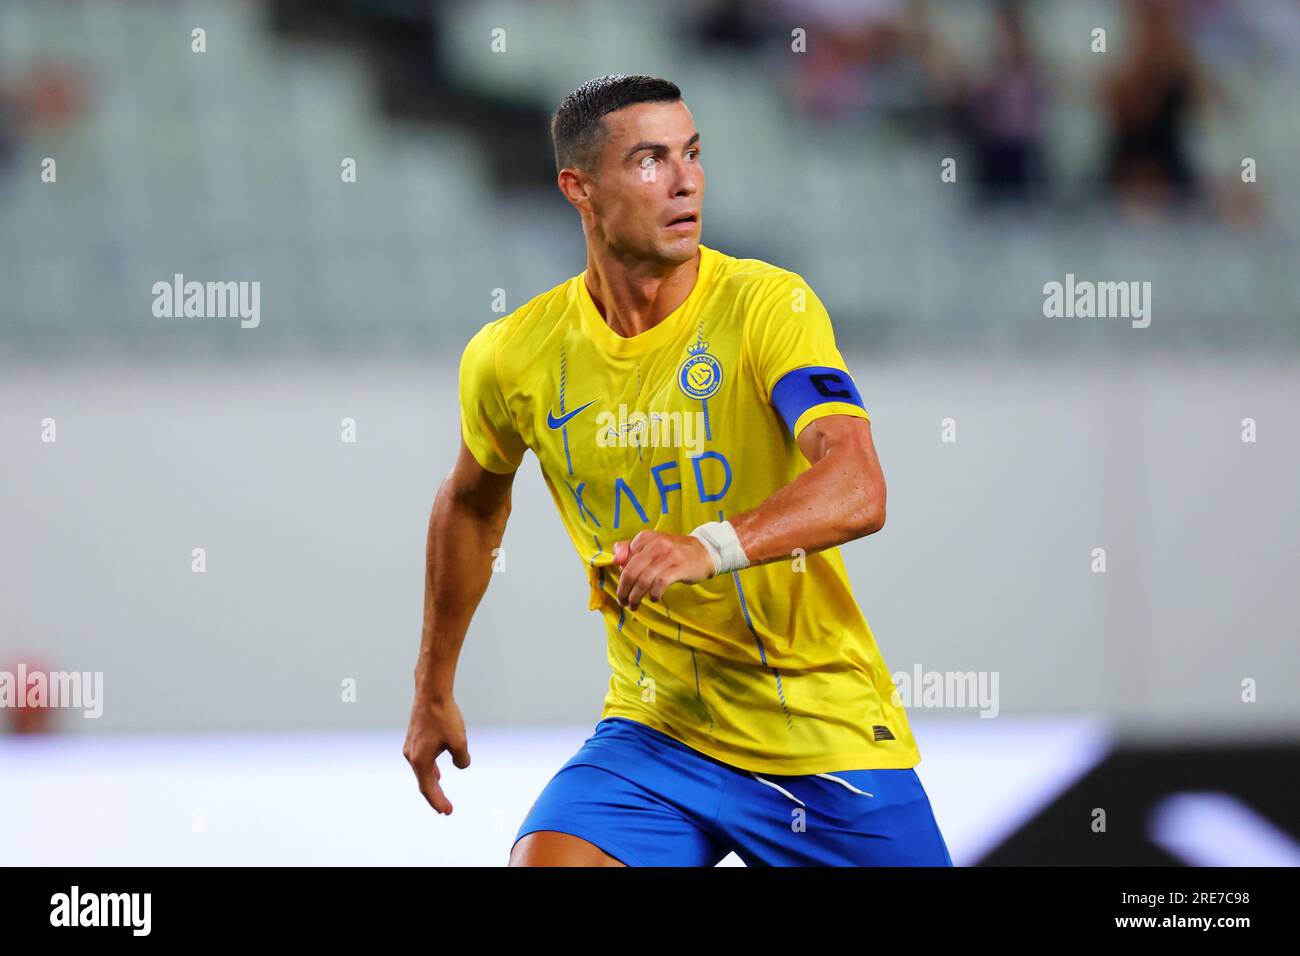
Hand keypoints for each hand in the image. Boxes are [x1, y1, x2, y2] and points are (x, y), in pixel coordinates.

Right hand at [403, 695, 469, 814]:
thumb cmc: (445, 717)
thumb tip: (460, 764)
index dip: (438, 802)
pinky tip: (436, 771)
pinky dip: (429, 769)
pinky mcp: (414, 737)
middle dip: (435, 796)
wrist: (431, 693)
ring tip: (439, 793)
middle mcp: (411, 756)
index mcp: (420, 760)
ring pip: (422, 770)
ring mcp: (410, 746)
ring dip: (431, 783)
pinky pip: (421, 760)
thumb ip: (462, 760)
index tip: (448, 812)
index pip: (429, 789)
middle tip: (446, 809)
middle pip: (423, 782)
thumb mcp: (459, 742)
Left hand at [612, 530, 715, 610]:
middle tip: (623, 602)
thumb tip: (615, 561)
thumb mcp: (651, 545)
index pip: (624, 560)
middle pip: (631, 572)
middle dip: (623, 591)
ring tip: (634, 605)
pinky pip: (661, 583)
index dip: (621, 578)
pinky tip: (654, 598)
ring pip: (644, 580)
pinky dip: (654, 594)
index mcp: (646, 537)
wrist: (704, 551)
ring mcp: (669, 555)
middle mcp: (656, 544)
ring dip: (636, 597)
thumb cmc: (673, 552)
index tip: (623, 588)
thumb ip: (629, 549)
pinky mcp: (680, 567)